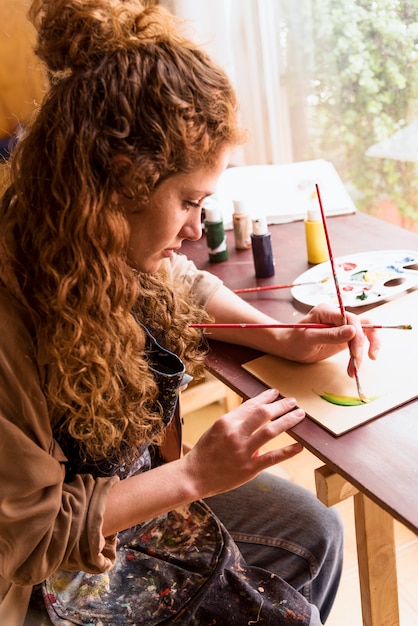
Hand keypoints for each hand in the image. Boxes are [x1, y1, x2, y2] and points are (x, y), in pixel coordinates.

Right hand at [182, 388, 303, 498]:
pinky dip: (288, 451)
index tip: (276, 393)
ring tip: (299, 415)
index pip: (251, 404)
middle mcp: (235, 433)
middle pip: (264, 413)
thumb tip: (254, 410)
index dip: (266, 397)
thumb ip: (235, 421)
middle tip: (292, 402)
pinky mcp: (249, 468)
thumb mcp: (216, 429)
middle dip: (281, 406)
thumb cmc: (205, 452)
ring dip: (288, 421)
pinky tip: (300, 446)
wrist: (194, 476)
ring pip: (270, 431)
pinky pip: (272, 457)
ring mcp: (243, 451)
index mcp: (226, 421)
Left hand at [277, 303, 379, 374]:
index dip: (357, 334)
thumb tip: (353, 331)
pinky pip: (359, 341)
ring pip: (365, 332)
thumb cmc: (294, 340)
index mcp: (327, 311)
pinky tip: (355, 365)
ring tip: (355, 368)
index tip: (354, 352)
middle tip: (356, 362)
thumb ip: (330, 335)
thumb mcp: (309, 338)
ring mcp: (342, 326)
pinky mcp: (345, 336)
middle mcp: (337, 316)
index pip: (351, 318)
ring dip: (364, 350)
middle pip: (361, 325)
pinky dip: (361, 353)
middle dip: (360, 345)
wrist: (289, 347)